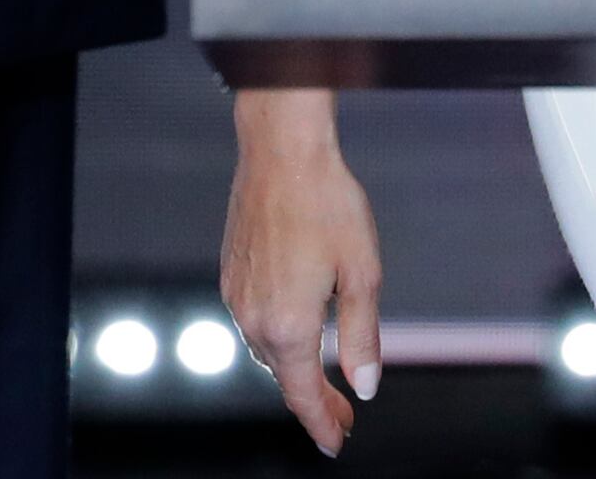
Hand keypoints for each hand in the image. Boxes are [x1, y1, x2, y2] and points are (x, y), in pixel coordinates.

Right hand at [223, 90, 382, 455]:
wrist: (282, 153)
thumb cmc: (326, 204)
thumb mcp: (362, 274)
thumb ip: (362, 337)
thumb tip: (365, 384)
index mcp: (289, 324)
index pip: (302, 395)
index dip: (322, 422)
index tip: (337, 441)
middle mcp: (254, 318)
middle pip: (283, 376)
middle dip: (313, 397)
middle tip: (344, 409)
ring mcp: (237, 296)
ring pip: (266, 350)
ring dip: (293, 367)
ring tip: (321, 374)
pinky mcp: (230, 274)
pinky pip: (252, 321)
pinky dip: (276, 337)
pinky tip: (296, 327)